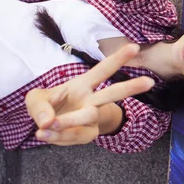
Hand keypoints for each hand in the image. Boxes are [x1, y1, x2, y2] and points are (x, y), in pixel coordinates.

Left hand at [25, 44, 153, 145]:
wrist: (48, 127)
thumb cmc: (46, 106)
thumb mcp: (35, 99)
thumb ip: (38, 105)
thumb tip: (47, 122)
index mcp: (84, 84)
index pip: (103, 70)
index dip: (118, 59)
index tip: (135, 47)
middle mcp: (92, 100)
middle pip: (113, 93)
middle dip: (131, 87)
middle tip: (149, 82)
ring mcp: (92, 119)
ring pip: (89, 118)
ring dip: (68, 122)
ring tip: (48, 126)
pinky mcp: (87, 135)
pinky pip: (72, 136)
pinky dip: (55, 136)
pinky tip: (44, 133)